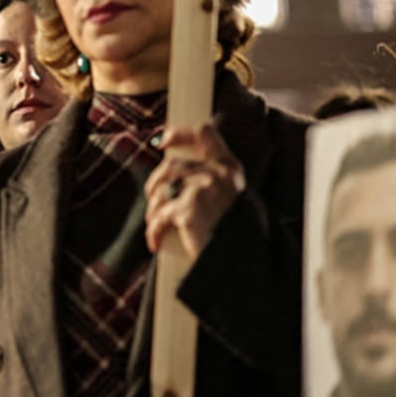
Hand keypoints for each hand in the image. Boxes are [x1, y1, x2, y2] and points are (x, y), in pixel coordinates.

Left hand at [144, 123, 245, 260]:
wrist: (243, 263)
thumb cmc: (239, 237)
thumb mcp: (236, 200)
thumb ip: (216, 184)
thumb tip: (181, 181)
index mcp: (230, 168)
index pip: (204, 134)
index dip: (180, 133)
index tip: (163, 140)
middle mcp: (217, 173)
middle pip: (172, 164)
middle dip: (155, 180)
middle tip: (152, 194)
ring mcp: (202, 188)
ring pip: (162, 189)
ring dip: (153, 207)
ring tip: (154, 222)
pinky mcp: (188, 208)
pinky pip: (161, 215)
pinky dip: (154, 230)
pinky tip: (155, 242)